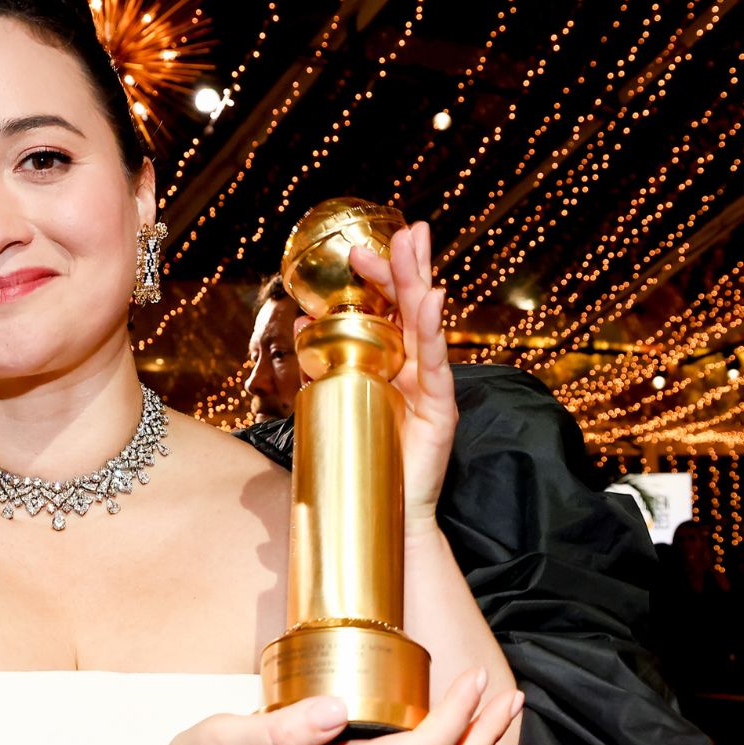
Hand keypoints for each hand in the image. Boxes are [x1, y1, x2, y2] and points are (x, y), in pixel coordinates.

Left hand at [293, 221, 453, 528]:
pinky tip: (433, 300)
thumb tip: (302, 323)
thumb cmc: (360, 460)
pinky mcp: (441, 410)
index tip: (359, 250)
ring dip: (421, 283)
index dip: (378, 280)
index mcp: (391, 364)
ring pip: (427, 327)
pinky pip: (437, 365)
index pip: (387, 312)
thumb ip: (320, 364)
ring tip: (416, 247)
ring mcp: (431, 387)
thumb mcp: (331, 402)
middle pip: (412, 309)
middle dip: (406, 268)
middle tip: (403, 230)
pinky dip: (435, 331)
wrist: (381, 514)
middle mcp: (415, 370)